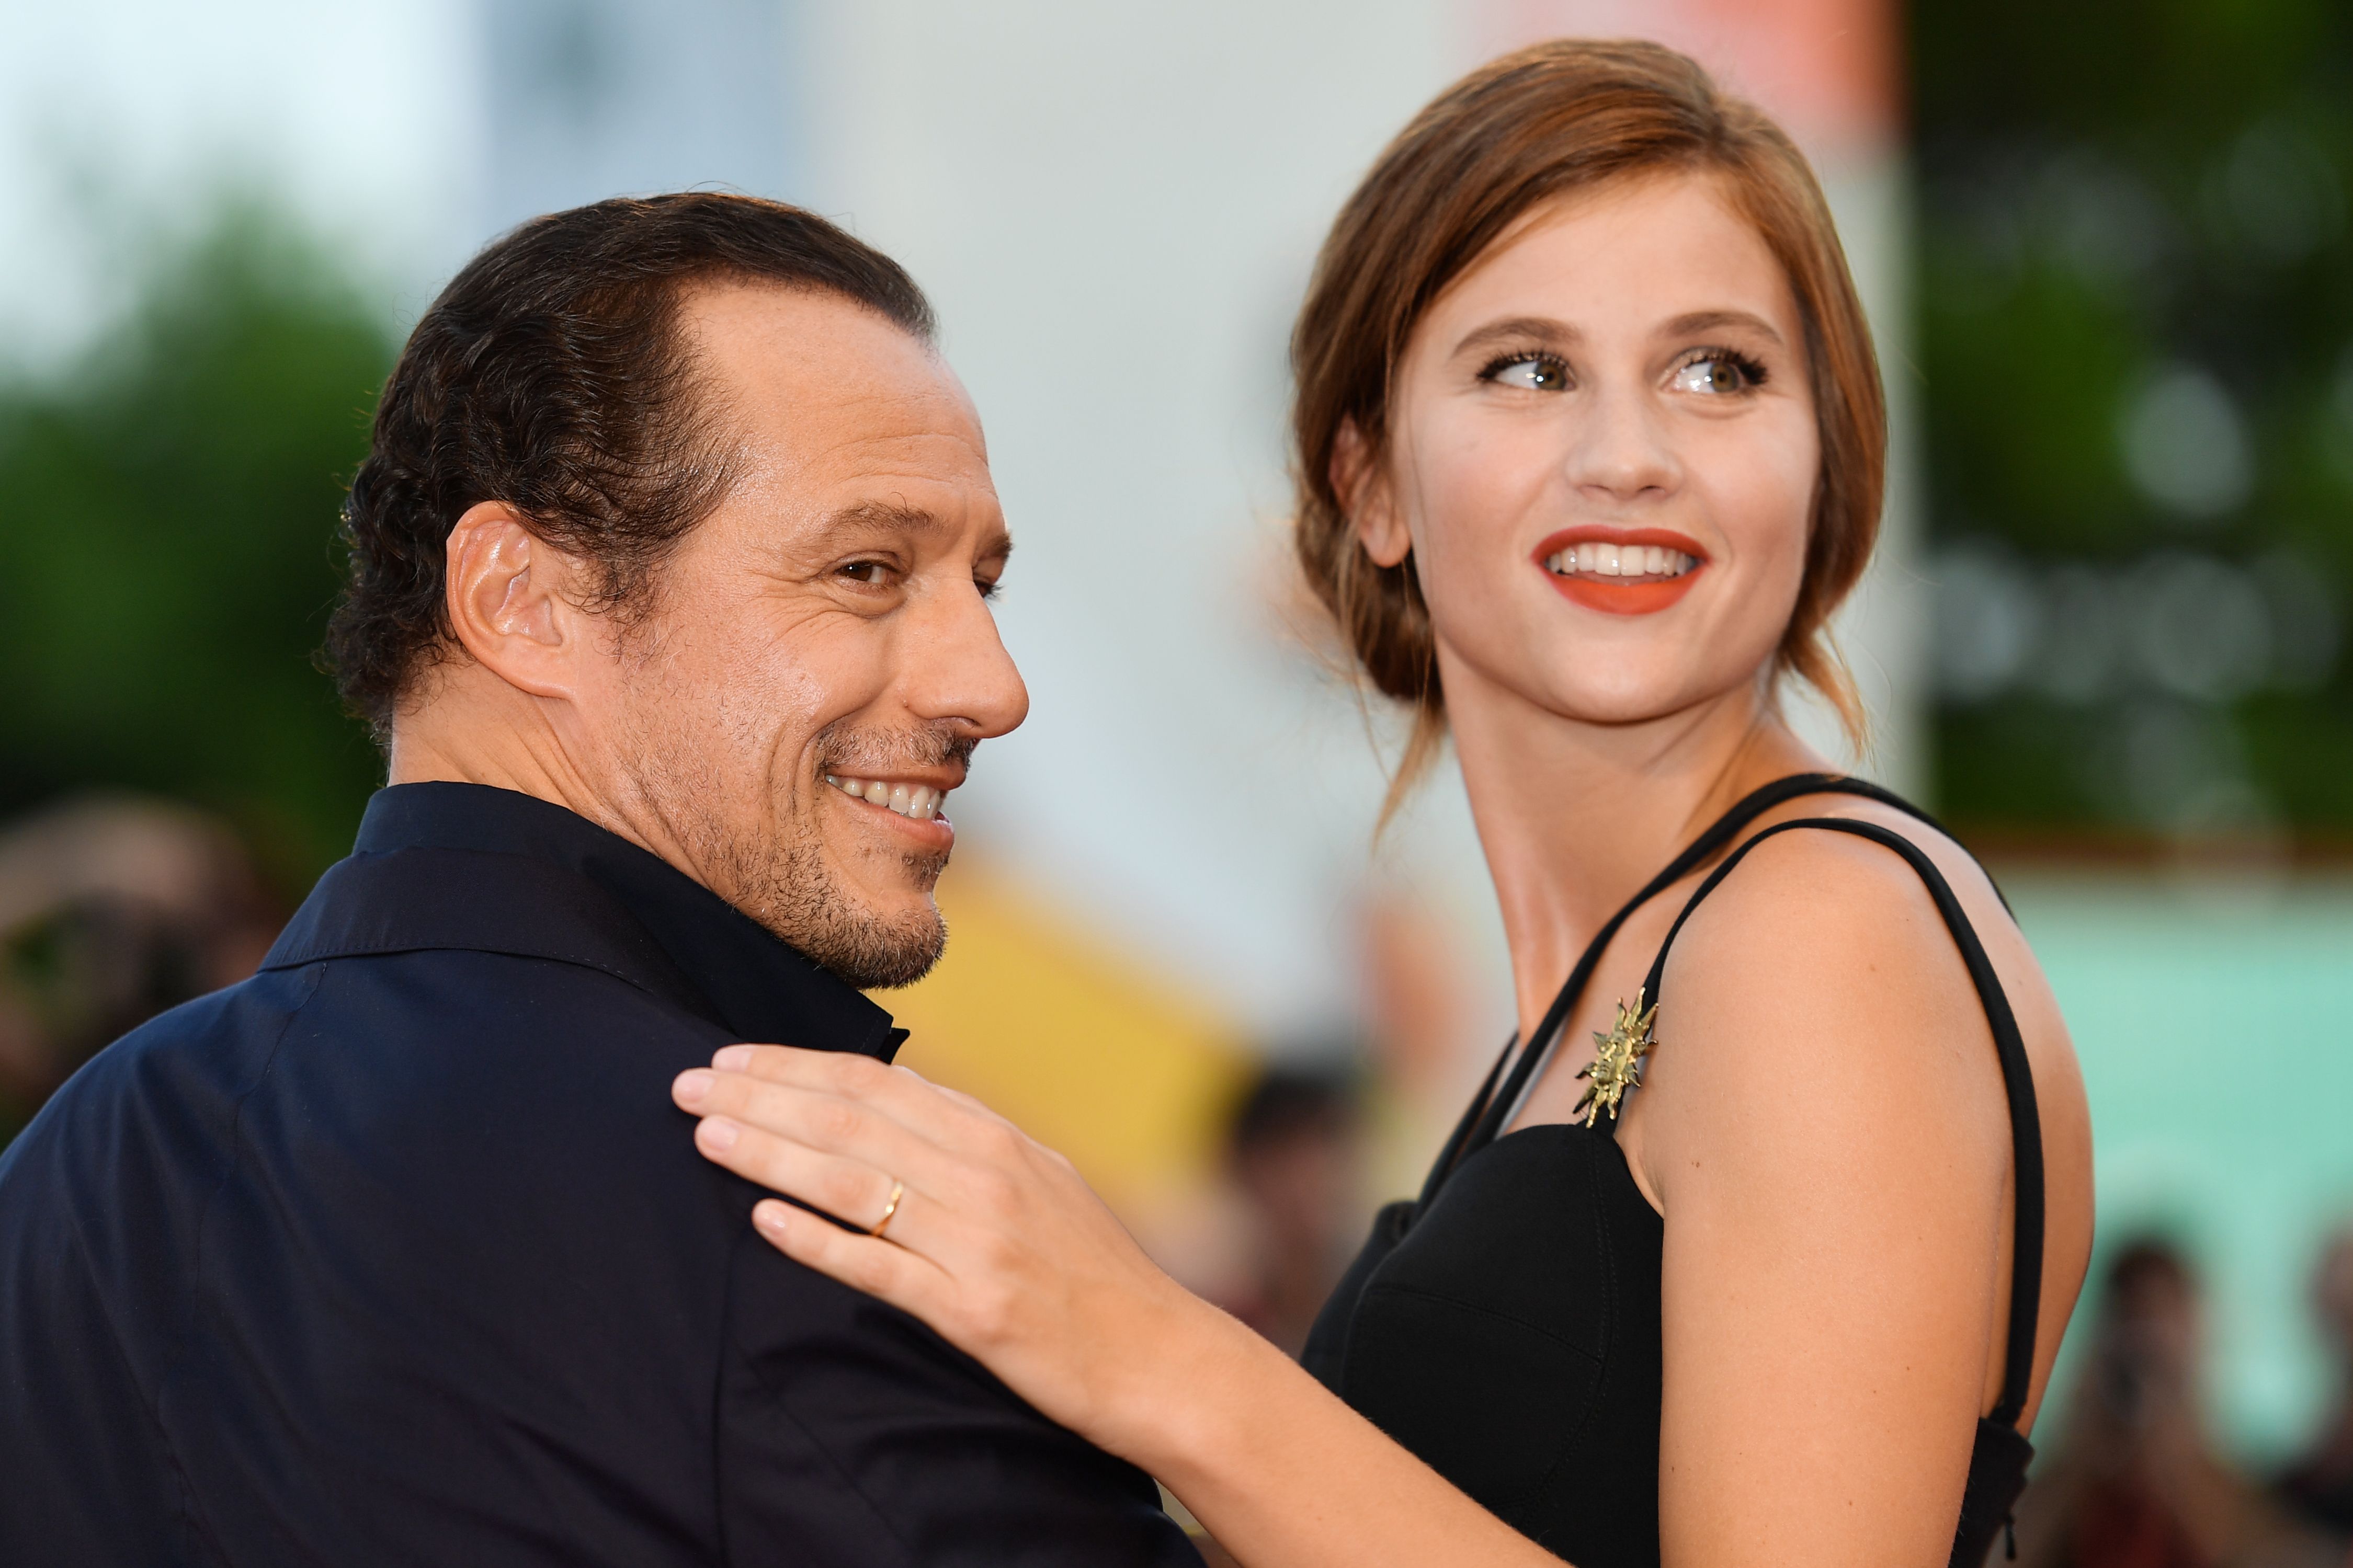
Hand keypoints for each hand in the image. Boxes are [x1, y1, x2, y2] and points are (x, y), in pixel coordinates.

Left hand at [670, 1044, 1236, 1466]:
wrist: (1158, 1355)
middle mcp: (984, 1177)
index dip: (794, 1065)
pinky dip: (817, 1241)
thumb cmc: (1090, 1272)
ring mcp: (978, 1242)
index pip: (876, 1084)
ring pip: (854, 1182)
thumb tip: (896, 1101)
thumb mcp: (1039, 1181)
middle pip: (851, 1121)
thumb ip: (968, 1142)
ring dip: (771, 1154)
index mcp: (995, 1139)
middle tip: (687, 1086)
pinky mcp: (973, 1310)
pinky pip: (880, 1269)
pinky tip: (764, 1222)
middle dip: (761, 1096)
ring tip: (707, 1136)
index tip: (730, 1060)